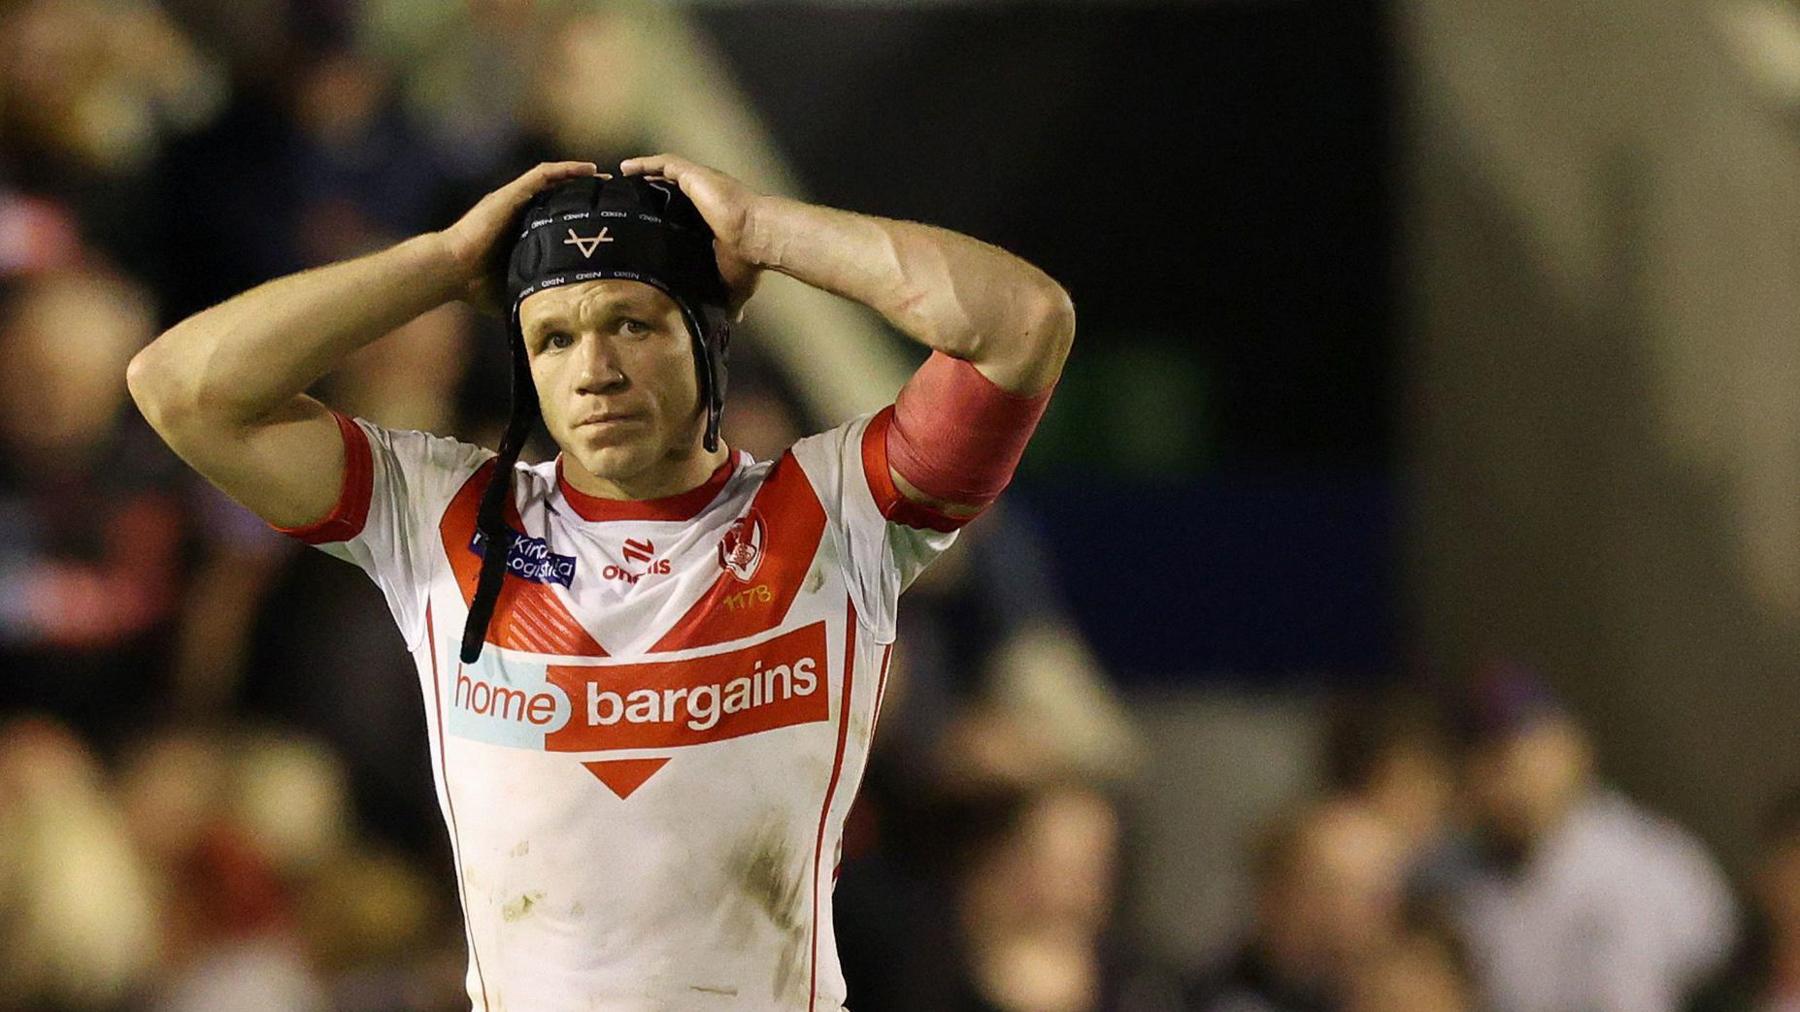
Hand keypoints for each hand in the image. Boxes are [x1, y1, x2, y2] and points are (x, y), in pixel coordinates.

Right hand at [439, 160, 597, 312]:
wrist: (452, 271)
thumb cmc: (476, 286)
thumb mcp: (516, 290)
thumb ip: (534, 296)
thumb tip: (556, 320)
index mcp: (521, 231)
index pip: (555, 216)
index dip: (578, 214)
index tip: (603, 218)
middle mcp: (518, 211)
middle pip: (556, 194)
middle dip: (583, 191)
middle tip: (611, 193)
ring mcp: (513, 200)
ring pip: (553, 179)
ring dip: (578, 175)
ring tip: (603, 176)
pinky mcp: (510, 194)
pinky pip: (542, 174)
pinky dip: (566, 170)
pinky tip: (588, 169)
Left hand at [619, 153, 765, 314]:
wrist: (757, 238)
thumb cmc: (748, 260)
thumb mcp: (734, 284)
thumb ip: (730, 300)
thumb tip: (735, 322)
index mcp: (710, 217)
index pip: (681, 210)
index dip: (663, 211)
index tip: (643, 219)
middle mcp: (705, 196)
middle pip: (670, 188)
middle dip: (649, 189)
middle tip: (625, 198)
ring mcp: (700, 183)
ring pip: (665, 172)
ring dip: (643, 173)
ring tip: (620, 178)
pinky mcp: (695, 175)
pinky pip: (665, 163)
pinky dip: (645, 163)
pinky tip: (626, 167)